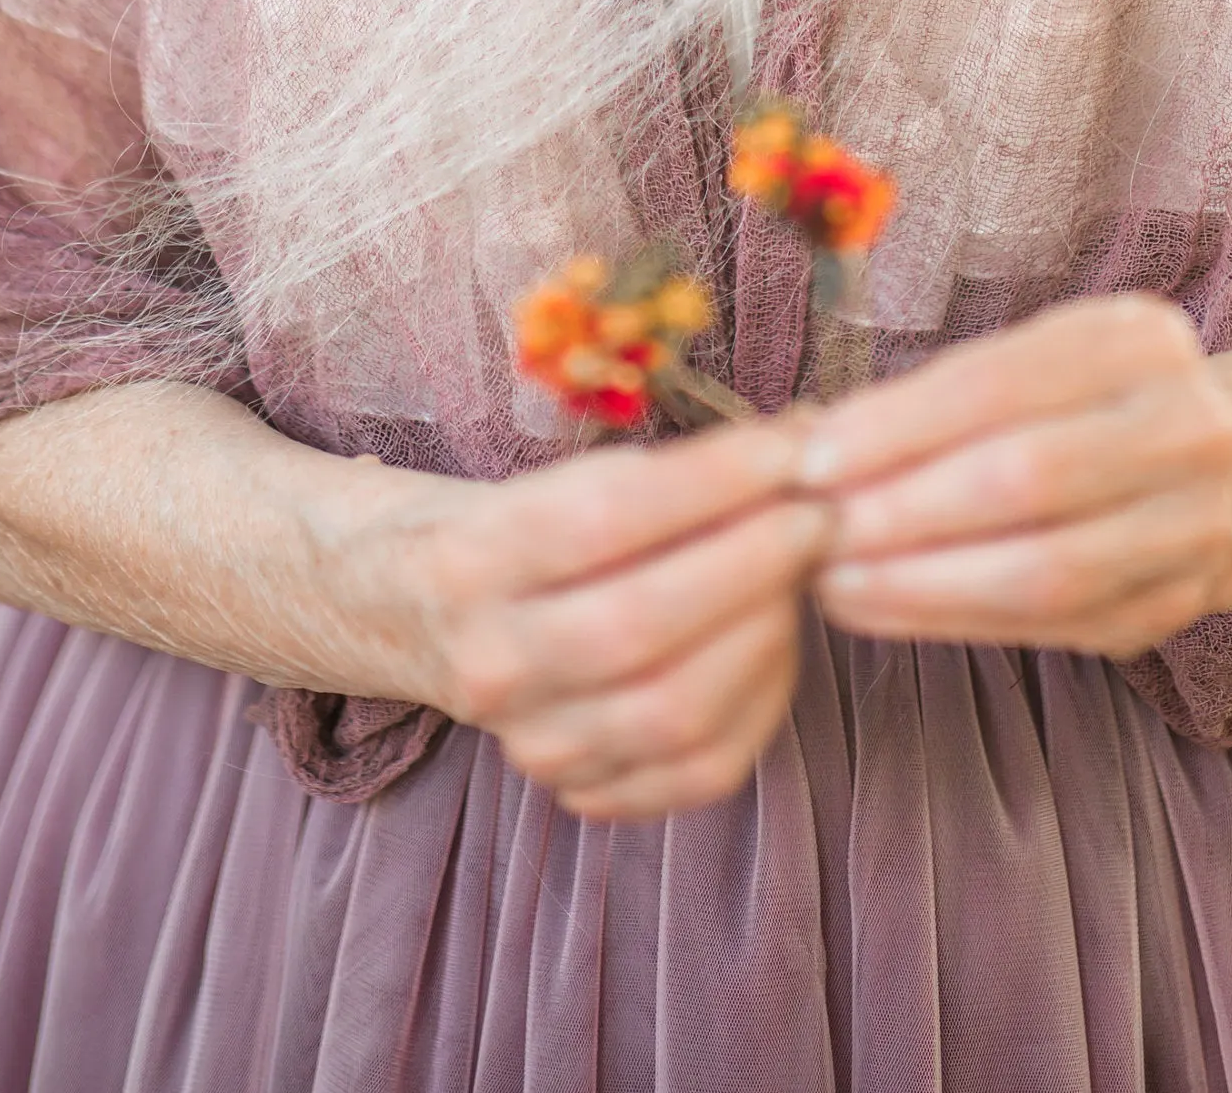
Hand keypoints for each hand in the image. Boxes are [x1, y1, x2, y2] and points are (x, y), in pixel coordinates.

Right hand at [324, 419, 831, 819]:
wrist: (415, 612)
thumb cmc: (511, 525)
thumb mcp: (557, 476)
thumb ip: (667, 472)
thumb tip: (800, 441)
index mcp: (471, 560)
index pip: (605, 519)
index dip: (713, 483)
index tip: (790, 452)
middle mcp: (491, 663)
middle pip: (641, 624)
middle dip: (752, 562)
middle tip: (817, 515)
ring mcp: (533, 741)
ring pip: (676, 710)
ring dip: (765, 633)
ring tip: (799, 576)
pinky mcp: (578, 791)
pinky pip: (696, 772)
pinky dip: (758, 706)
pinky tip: (775, 645)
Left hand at [797, 296, 1231, 655]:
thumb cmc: (1092, 403)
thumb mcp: (1039, 360)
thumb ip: (944, 396)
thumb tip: (818, 445)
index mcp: (1139, 340)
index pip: (999, 383)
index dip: (898, 425)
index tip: (812, 458)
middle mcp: (1186, 427)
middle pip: (1023, 479)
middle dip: (903, 510)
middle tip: (814, 531)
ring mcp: (1193, 526)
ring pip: (1042, 569)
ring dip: (921, 581)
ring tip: (834, 582)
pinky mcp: (1175, 607)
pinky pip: (1052, 625)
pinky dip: (956, 620)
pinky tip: (885, 609)